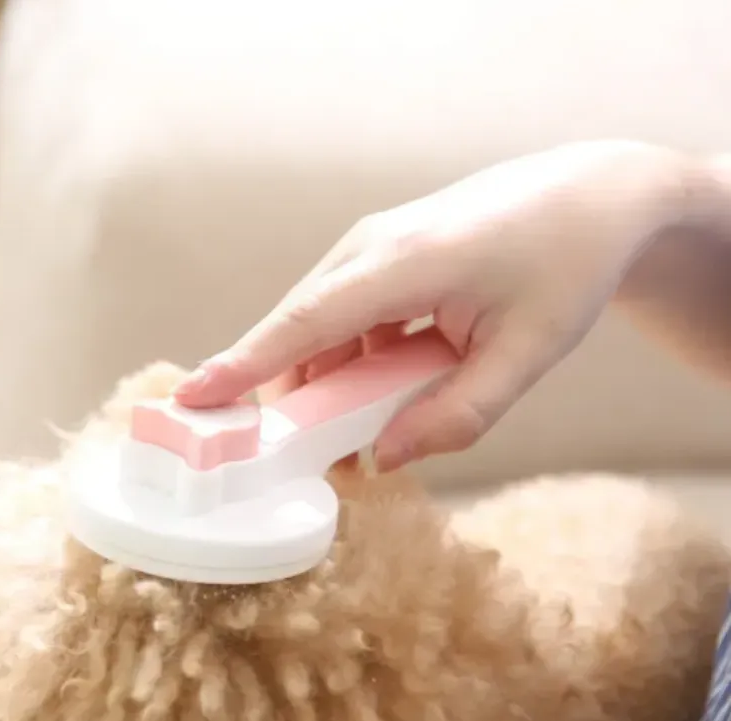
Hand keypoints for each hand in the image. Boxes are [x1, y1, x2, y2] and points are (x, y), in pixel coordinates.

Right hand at [176, 141, 689, 468]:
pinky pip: (341, 318)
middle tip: (300, 462)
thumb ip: (458, 416)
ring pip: (316, 328)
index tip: (191, 399)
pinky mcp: (378, 256)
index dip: (244, 364)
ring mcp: (371, 246)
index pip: (305, 322)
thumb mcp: (528, 354)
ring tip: (352, 438)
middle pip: (298, 331)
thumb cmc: (565, 266)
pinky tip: (379, 393)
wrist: (590, 198)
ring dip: (323, 385)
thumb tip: (384, 458)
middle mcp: (372, 246)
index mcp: (406, 262)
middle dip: (288, 399)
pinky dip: (346, 363)